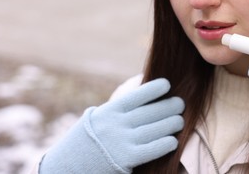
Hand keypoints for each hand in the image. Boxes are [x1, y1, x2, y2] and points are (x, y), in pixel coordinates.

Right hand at [40, 78, 184, 173]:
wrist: (67, 168)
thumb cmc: (87, 142)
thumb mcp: (97, 119)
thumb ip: (117, 111)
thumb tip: (142, 97)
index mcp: (109, 111)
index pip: (137, 96)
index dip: (154, 89)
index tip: (167, 84)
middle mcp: (116, 124)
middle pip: (150, 112)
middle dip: (169, 106)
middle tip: (181, 103)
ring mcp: (121, 141)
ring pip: (155, 129)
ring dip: (171, 123)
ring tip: (180, 120)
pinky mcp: (126, 159)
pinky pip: (152, 149)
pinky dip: (165, 143)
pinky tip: (173, 141)